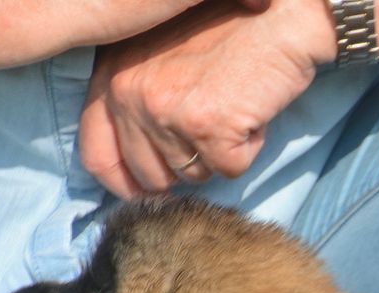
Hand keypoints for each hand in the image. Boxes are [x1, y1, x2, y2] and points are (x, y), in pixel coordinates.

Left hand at [80, 0, 335, 198]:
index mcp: (113, 75)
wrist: (281, 13)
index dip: (126, 184)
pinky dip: (248, 149)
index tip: (151, 190)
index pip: (97, 156)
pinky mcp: (207, 127)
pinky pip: (228, 170)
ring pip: (194, 175)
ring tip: (232, 107)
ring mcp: (165, 112)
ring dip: (221, 154)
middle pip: (150, 176)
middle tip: (212, 127)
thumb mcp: (162, 55)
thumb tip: (141, 166)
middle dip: (186, 165)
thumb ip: (138, 98)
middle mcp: (129, 94)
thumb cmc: (231, 27)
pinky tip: (250, 112)